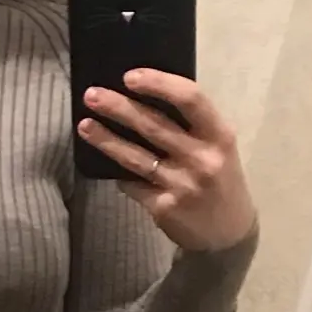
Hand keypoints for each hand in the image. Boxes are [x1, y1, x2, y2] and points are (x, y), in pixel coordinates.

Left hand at [79, 72, 256, 255]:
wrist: (227, 234)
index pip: (190, 99)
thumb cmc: (220, 181)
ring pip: (136, 157)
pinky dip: (119, 174)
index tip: (129, 77)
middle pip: (154, 126)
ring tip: (84, 125)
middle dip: (119, 107)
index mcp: (219, 135)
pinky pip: (133, 184)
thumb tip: (146, 99)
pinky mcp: (163, 208)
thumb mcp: (219, 148)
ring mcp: (181, 185)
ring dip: (106, 140)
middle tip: (92, 95)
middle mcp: (201, 158)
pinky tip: (104, 164)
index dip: (158, 84)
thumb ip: (192, 126)